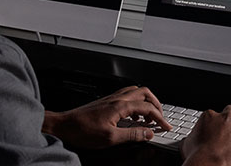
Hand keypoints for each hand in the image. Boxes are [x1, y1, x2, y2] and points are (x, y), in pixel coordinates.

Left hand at [43, 86, 171, 148]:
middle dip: (156, 105)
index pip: (148, 108)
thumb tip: (149, 133)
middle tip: (160, 117)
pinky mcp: (106, 101)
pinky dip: (135, 105)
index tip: (166, 126)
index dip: (160, 117)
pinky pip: (127, 97)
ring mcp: (112, 98)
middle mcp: (117, 98)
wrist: (64, 125)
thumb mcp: (111, 138)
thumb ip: (132, 135)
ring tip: (148, 118)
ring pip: (136, 93)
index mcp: (121, 106)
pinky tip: (132, 117)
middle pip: (145, 93)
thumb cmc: (83, 131)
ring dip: (146, 103)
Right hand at [180, 105, 230, 165]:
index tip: (213, 128)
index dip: (214, 122)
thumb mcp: (187, 143)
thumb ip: (191, 137)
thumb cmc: (197, 157)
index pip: (213, 113)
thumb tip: (188, 140)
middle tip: (227, 125)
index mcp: (209, 117)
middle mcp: (226, 119)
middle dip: (230, 117)